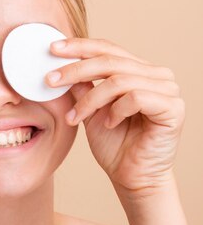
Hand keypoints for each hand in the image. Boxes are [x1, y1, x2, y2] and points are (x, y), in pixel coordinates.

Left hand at [47, 38, 185, 195]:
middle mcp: (157, 74)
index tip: (53, 49)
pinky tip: (108, 124)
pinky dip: (115, 110)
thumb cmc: (114, 145)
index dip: (79, 47)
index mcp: (139, 69)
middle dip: (76, 69)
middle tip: (51, 80)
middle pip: (110, 60)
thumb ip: (81, 86)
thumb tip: (60, 63)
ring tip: (75, 117)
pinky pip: (136, 97)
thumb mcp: (90, 109)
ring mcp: (168, 89)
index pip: (107, 48)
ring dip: (90, 100)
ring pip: (118, 80)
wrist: (131, 178)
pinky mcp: (173, 107)